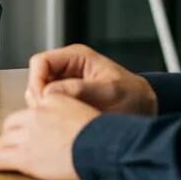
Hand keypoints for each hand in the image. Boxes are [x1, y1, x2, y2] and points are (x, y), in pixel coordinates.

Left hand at [0, 93, 99, 179]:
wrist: (98, 145)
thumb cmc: (99, 132)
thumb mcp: (83, 109)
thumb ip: (69, 108)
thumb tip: (66, 116)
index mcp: (50, 102)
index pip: (31, 109)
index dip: (25, 120)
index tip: (23, 125)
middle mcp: (36, 116)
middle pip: (13, 123)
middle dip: (7, 133)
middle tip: (4, 141)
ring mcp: (28, 136)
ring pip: (5, 141)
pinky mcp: (25, 157)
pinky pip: (2, 159)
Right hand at [26, 44, 157, 115]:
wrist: (144, 107)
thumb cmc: (132, 96)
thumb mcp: (109, 92)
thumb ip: (81, 89)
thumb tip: (51, 93)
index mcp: (76, 56)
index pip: (41, 62)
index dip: (36, 81)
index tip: (41, 102)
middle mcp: (68, 67)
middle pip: (36, 77)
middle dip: (38, 96)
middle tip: (47, 115)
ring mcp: (66, 82)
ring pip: (40, 91)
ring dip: (43, 107)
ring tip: (58, 120)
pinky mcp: (68, 97)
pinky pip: (49, 104)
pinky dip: (50, 113)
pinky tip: (62, 123)